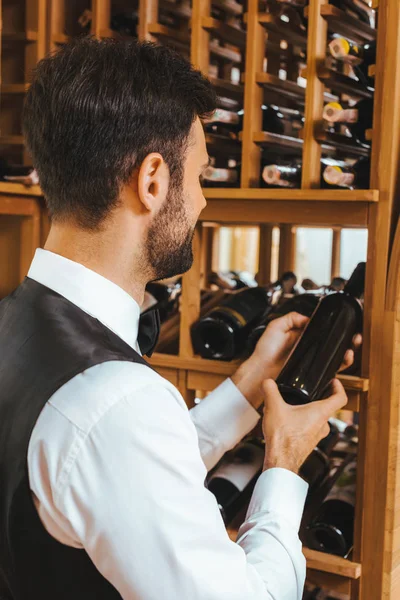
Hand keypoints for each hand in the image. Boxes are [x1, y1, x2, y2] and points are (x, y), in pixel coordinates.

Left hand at [231, 311, 361, 410]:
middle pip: (334, 345)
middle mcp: (309, 349)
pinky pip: (329, 371)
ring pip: (335, 358)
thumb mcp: (276, 327)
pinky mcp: (311, 375)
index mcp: (302, 337)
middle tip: (355, 338)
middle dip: (347, 342)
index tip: (346, 325)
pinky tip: (344, 360)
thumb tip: (309, 317)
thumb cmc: (265, 351)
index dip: (336, 329)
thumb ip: (291, 318)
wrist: (261, 371)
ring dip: (347, 354)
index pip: (323, 331)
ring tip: (351, 350)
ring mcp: (311, 362)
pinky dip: (339, 366)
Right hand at [261, 378, 347, 473]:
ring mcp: (317, 436)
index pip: (340, 398)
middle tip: (311, 392)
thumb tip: (267, 382)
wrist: (280, 461)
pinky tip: (288, 422)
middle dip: (319, 398)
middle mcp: (323, 425)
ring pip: (318, 419)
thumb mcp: (273, 407)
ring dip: (309, 412)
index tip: (334, 382)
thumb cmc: (283, 438)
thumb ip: (270, 390)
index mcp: (320, 413)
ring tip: (295, 407)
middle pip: (328, 408)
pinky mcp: (309, 443)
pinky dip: (303, 423)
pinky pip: (310, 429)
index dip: (338, 387)